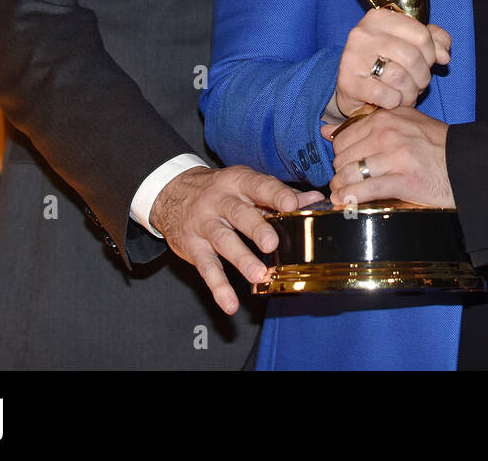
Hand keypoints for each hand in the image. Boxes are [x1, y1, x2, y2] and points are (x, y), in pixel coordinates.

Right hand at [150, 165, 321, 314]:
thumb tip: (315, 199)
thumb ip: (279, 195)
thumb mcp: (246, 185)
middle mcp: (219, 201)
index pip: (259, 186)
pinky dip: (218, 287)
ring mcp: (204, 224)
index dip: (276, 194)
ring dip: (241, 259)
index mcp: (238, 182)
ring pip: (223, 241)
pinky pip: (206, 268)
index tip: (292, 204)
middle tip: (272, 244)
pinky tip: (230, 303)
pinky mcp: (192, 247)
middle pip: (239, 214)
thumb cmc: (220, 190)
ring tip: (259, 275)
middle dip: (257, 228)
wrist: (172, 193)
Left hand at [325, 106, 453, 208]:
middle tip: (346, 182)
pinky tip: (345, 203)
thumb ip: (367, 124)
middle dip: (340, 173)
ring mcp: (396, 156)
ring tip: (343, 194)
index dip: (340, 155)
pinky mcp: (403, 180)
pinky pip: (364, 190)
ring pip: (350, 173)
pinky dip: (350, 199)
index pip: (344, 136)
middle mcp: (389, 132)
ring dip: (341, 187)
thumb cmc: (435, 146)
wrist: (466, 165)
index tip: (346, 165)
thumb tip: (327, 131)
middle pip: (343, 156)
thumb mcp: (404, 123)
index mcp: (387, 117)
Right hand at [326, 9, 450, 122]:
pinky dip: (395, 102)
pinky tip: (392, 101)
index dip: (431, 54)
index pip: (422, 35)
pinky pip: (387, 96)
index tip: (428, 63)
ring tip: (407, 94)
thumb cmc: (384, 61)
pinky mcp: (349, 83)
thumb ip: (433, 41)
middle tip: (419, 84)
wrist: (352, 86)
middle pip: (412, 57)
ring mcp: (353, 58)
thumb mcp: (409, 44)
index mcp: (380, 18)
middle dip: (422, 77)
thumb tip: (444, 55)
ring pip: (400, 77)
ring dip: (410, 92)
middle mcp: (364, 33)